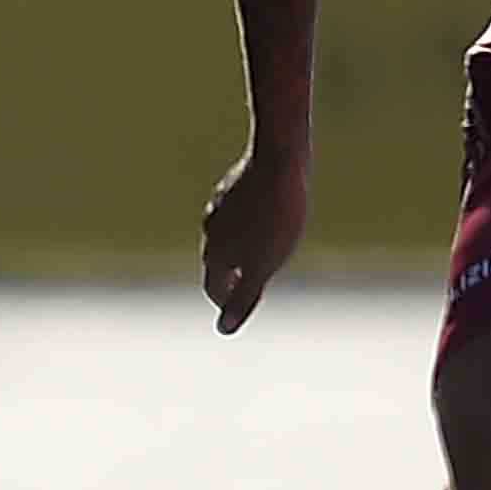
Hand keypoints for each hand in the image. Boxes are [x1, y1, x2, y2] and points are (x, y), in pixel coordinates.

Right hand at [201, 144, 307, 332]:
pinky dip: (243, 225)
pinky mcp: (233, 184)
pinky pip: (234, 212)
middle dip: (229, 278)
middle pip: (216, 263)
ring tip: (255, 256)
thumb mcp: (264, 265)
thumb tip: (224, 329)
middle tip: (245, 288)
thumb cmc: (277, 218)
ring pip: (224, 235)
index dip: (226, 304)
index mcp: (216, 253)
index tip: (237, 311)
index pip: (214, 288)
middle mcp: (211, 229)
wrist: (279, 160)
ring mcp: (219, 204)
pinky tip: (260, 220)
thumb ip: (243, 298)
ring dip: (236, 250)